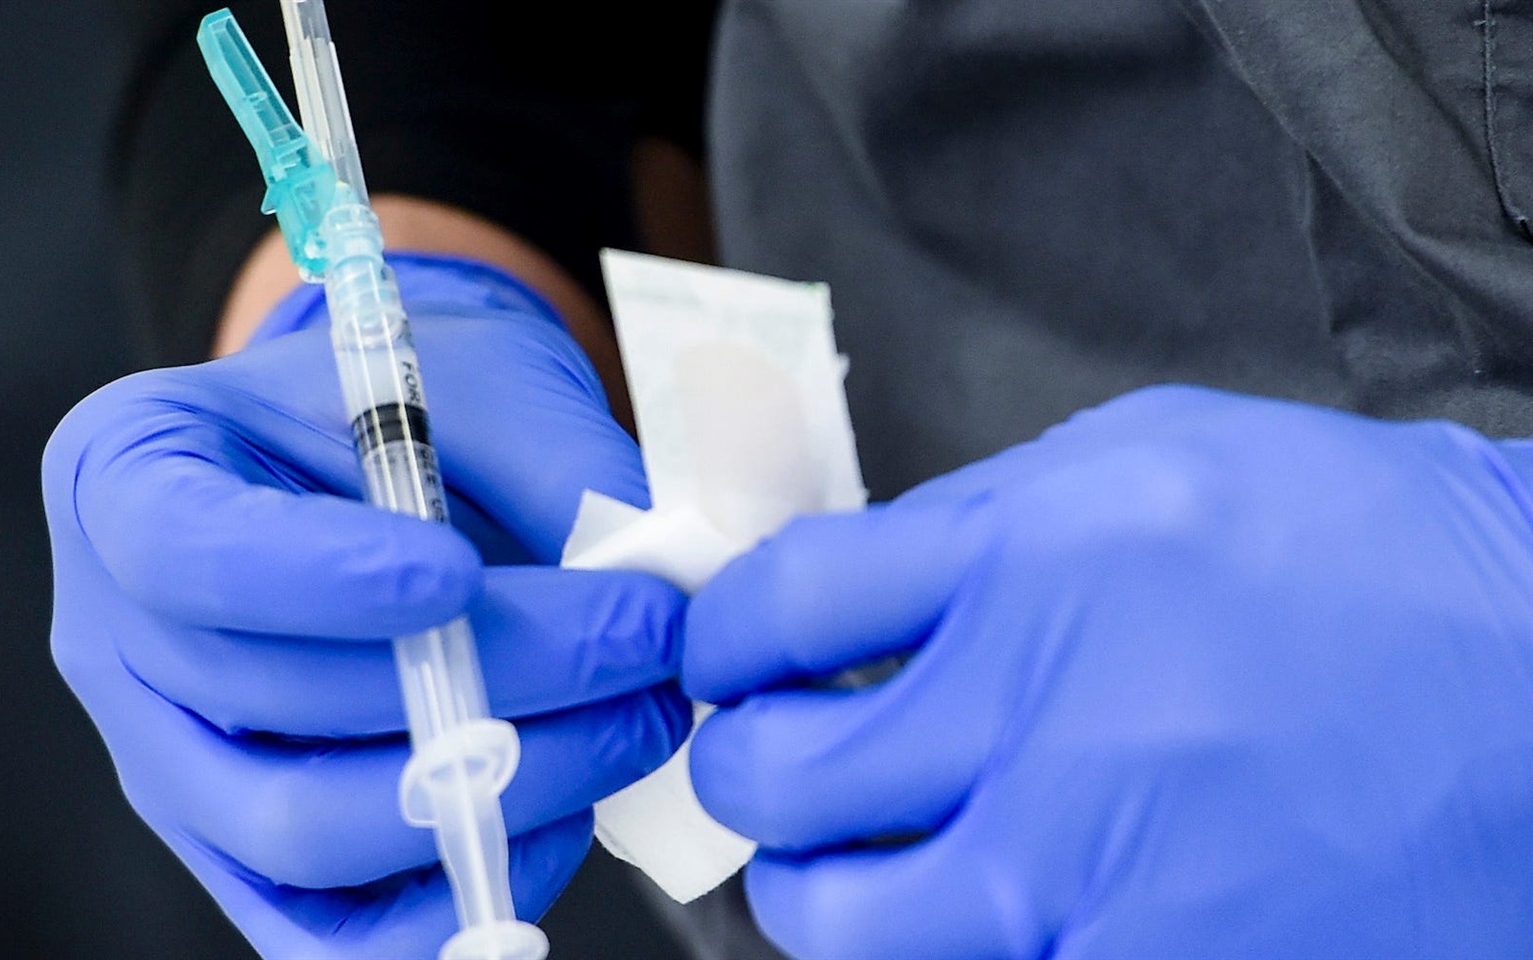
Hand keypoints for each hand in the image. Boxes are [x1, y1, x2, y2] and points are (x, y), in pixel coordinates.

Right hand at [43, 256, 689, 957]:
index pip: (183, 551)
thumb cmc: (419, 401)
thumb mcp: (478, 372)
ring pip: (299, 834)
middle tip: (646, 641)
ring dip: (494, 790)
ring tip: (635, 720)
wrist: (392, 462)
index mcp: (127, 476)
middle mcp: (115, 636)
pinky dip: (450, 899)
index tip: (460, 573)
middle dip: (485, 682)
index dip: (316, 581)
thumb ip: (552, 462)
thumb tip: (650, 578)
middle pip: (267, 705)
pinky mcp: (240, 857)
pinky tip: (563, 821)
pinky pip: (327, 935)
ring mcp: (169, 764)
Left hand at [684, 385, 1532, 958]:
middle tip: (779, 762)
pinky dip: (961, 946)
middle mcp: (1042, 721)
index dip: (720, 637)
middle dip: (749, 770)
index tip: (728, 657)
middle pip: (772, 781)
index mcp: (1033, 562)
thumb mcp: (1161, 461)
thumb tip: (849, 593)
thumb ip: (983, 522)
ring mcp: (1091, 875)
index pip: (777, 608)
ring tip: (860, 858)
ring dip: (822, 892)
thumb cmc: (1371, 560)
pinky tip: (1005, 902)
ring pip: (838, 927)